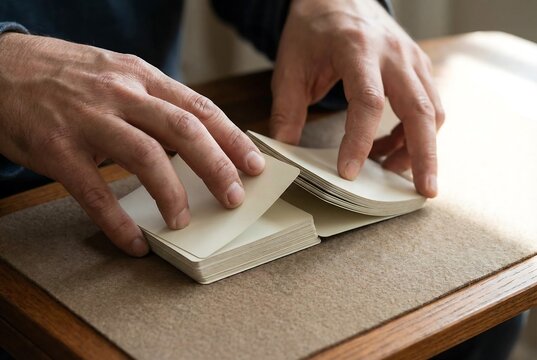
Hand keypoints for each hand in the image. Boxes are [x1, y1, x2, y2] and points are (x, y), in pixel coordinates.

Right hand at [0, 33, 264, 255]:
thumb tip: (197, 137)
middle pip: (183, 129)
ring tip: (183, 221)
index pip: (200, 107)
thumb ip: (155, 102)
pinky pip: (95, 192)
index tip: (254, 164)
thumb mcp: (118, 75)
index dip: (232, 138)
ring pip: (146, 155)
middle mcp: (120, 93)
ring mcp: (88, 120)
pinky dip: (118, 222)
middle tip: (234, 197)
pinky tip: (134, 242)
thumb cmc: (66, 76)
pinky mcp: (57, 148)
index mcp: (141, 76)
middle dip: (216, 166)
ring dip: (172, 193)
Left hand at [270, 0, 443, 196]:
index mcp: (357, 49)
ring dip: (420, 147)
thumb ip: (287, 109)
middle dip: (424, 155)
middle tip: (424, 190)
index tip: (349, 172)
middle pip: (420, 110)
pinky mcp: (417, 67)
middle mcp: (393, 54)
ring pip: (431, 110)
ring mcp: (411, 59)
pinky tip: (390, 147)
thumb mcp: (291, 65)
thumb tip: (285, 151)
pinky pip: (427, 105)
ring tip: (393, 170)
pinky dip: (416, 133)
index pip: (367, 102)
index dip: (360, 141)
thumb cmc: (314, 28)